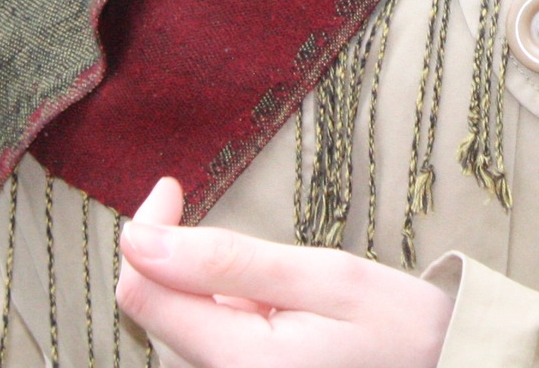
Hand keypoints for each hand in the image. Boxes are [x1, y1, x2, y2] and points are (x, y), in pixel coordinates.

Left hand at [114, 177, 453, 367]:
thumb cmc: (398, 328)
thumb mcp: (326, 276)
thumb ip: (230, 261)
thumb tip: (140, 239)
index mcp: (237, 362)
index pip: (140, 291)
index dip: (145, 231)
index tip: (172, 188)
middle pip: (158, 306)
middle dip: (191, 261)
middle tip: (264, 249)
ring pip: (183, 320)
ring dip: (216, 289)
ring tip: (287, 294)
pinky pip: (210, 338)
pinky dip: (233, 312)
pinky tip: (281, 316)